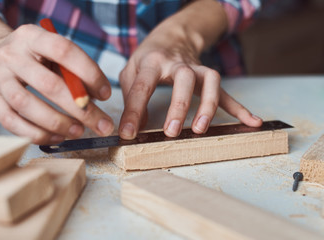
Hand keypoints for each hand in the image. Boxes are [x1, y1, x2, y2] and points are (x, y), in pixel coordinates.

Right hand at [0, 10, 113, 143]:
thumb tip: (98, 98)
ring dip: (58, 123)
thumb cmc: (31, 57)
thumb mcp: (51, 53)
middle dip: (81, 110)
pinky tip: (58, 137)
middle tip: (102, 124)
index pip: (64, 51)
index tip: (106, 94)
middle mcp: (11, 56)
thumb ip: (73, 71)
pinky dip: (37, 134)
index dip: (89, 73)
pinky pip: (12, 122)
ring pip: (27, 106)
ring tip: (79, 131)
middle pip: (49, 85)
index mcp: (31, 37)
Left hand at [118, 1, 261, 139]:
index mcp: (152, 62)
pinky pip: (227, 92)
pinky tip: (251, 122)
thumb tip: (138, 126)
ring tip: (200, 129)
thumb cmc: (149, 57)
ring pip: (210, 81)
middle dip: (179, 106)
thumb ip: (131, 96)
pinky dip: (240, 108)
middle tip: (171, 132)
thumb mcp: (131, 69)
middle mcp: (177, 64)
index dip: (133, 112)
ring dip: (208, 105)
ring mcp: (197, 69)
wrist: (173, 35)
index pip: (141, 87)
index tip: (128, 133)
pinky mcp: (209, 77)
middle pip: (183, 79)